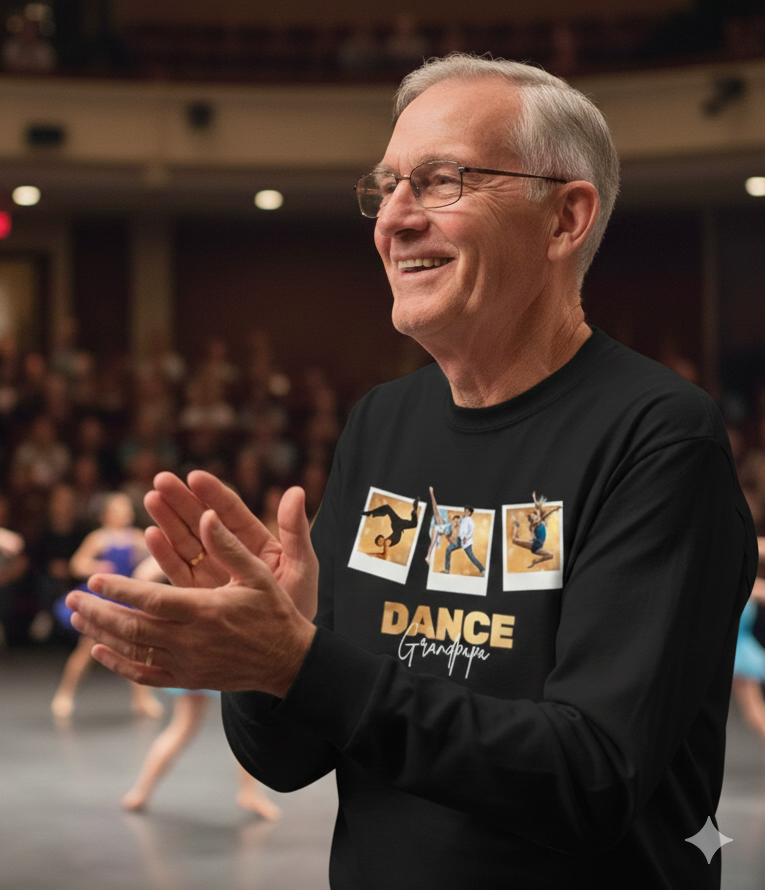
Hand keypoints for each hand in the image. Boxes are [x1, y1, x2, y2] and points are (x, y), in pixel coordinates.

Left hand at [65, 509, 315, 696]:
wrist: (288, 661)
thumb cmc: (274, 612)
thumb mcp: (258, 573)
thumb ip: (228, 546)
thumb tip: (204, 515)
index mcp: (205, 610)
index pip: (150, 600)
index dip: (119, 589)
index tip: (94, 579)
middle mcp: (191, 639)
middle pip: (132, 626)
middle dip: (98, 611)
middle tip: (70, 599)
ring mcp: (187, 663)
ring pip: (134, 650)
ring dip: (101, 634)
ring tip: (77, 619)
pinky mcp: (189, 678)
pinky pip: (146, 675)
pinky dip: (119, 665)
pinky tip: (100, 652)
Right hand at [144, 471, 318, 619]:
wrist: (283, 652)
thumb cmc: (298, 605)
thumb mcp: (303, 566)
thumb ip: (296, 531)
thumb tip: (297, 490)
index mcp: (256, 543)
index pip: (232, 512)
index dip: (213, 494)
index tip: (195, 477)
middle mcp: (231, 554)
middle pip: (203, 521)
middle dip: (182, 500)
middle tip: (161, 480)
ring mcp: (213, 573)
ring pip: (187, 542)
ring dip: (168, 520)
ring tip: (152, 498)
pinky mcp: (198, 594)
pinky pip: (179, 570)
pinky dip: (164, 554)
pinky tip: (151, 535)